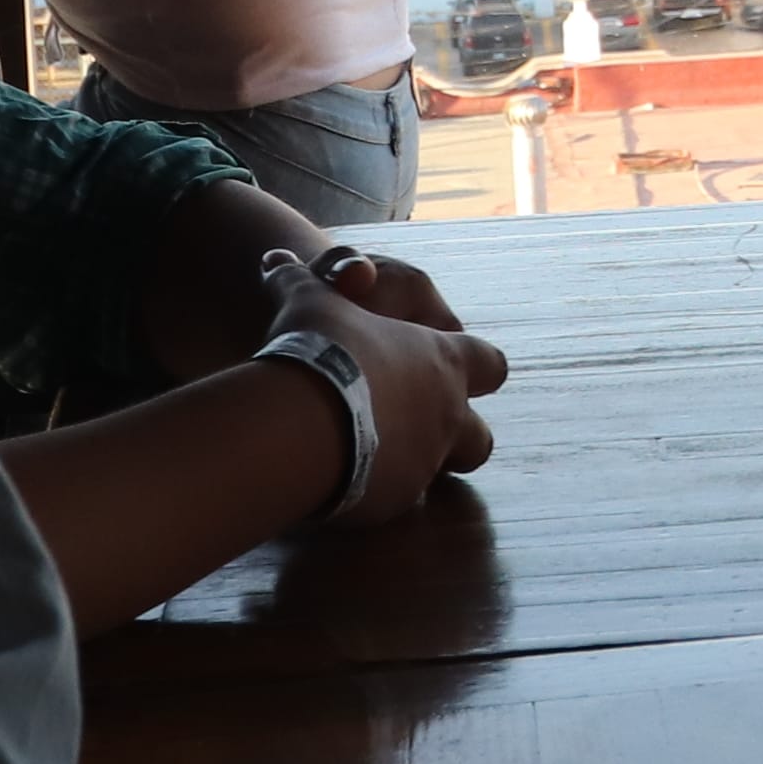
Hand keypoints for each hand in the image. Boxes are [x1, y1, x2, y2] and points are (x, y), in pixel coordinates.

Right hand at [265, 250, 508, 527]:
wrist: (303, 422)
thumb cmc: (322, 348)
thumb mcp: (309, 302)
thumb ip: (298, 282)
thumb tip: (273, 259)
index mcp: (444, 364)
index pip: (490, 364)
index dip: (475, 364)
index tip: (456, 366)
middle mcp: (446, 417)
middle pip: (481, 437)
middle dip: (459, 434)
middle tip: (417, 423)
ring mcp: (424, 464)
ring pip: (442, 474)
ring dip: (419, 466)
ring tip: (376, 456)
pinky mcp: (391, 504)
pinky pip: (393, 502)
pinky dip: (375, 492)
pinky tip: (340, 481)